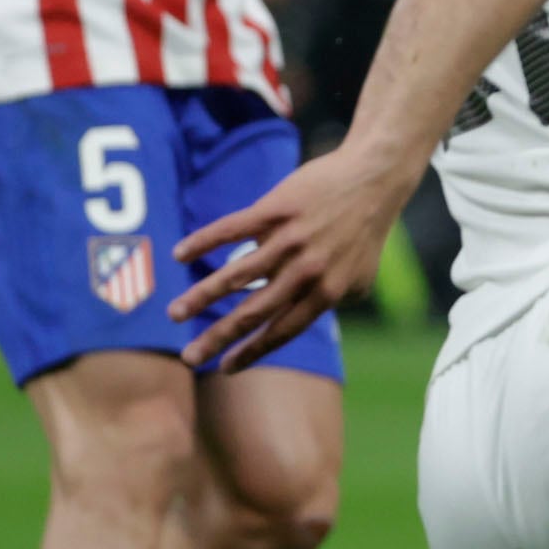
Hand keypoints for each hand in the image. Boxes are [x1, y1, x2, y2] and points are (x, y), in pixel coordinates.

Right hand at [168, 142, 417, 370]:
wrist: (374, 179)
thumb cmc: (365, 231)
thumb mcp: (360, 278)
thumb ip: (332, 303)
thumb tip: (302, 320)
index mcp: (326, 292)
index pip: (282, 331)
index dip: (252, 352)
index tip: (225, 369)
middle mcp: (306, 271)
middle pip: (253, 313)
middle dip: (218, 338)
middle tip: (189, 358)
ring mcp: (289, 240)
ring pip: (236, 275)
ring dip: (201, 297)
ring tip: (174, 314)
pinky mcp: (275, 210)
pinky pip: (231, 229)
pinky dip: (202, 242)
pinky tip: (179, 255)